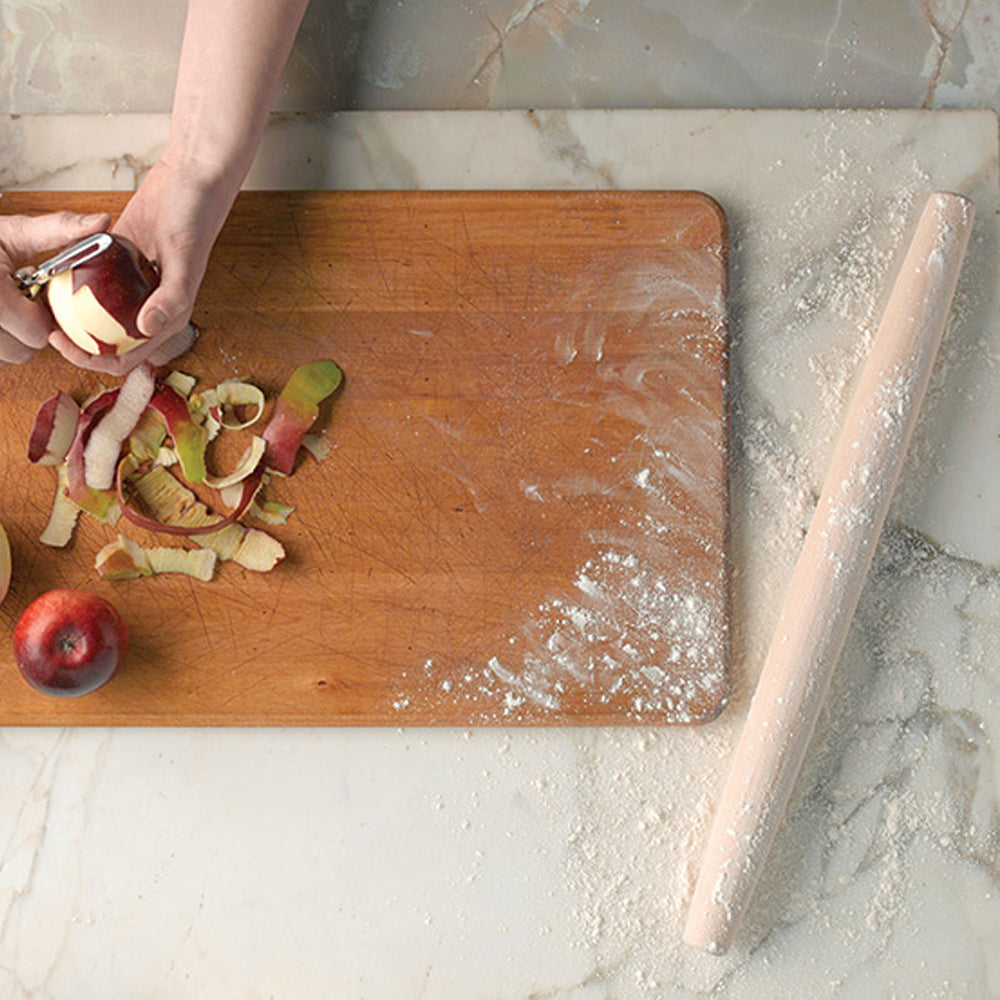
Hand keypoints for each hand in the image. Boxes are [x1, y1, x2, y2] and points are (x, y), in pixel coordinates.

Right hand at [0, 211, 109, 362]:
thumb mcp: (11, 232)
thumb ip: (57, 230)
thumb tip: (102, 222)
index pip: (38, 334)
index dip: (42, 317)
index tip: (33, 297)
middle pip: (22, 352)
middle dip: (26, 330)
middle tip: (16, 303)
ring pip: (4, 358)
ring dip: (7, 339)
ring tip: (0, 308)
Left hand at [49, 154, 237, 375]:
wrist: (190, 179)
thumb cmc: (195, 219)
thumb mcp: (184, 260)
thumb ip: (171, 298)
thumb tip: (147, 328)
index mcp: (168, 317)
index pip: (129, 358)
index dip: (96, 360)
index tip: (67, 344)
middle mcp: (150, 306)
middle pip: (110, 343)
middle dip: (80, 345)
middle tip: (52, 331)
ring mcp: (134, 286)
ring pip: (101, 316)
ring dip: (77, 320)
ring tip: (50, 310)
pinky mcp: (121, 262)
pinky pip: (96, 282)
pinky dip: (79, 285)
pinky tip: (59, 279)